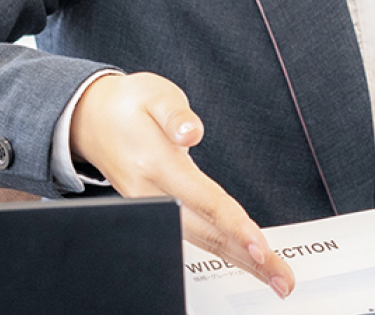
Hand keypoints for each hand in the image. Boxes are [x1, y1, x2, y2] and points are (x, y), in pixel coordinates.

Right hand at [69, 72, 294, 297]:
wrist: (93, 118)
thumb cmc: (129, 104)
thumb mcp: (154, 94)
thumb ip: (175, 115)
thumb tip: (192, 133)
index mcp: (155, 163)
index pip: (202, 200)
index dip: (232, 224)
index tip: (259, 246)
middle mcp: (152, 193)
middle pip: (206, 233)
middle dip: (247, 258)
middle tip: (282, 280)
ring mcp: (152, 207)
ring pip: (202, 240)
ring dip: (240, 261)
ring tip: (275, 277)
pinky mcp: (157, 211)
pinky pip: (195, 236)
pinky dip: (224, 251)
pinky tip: (247, 260)